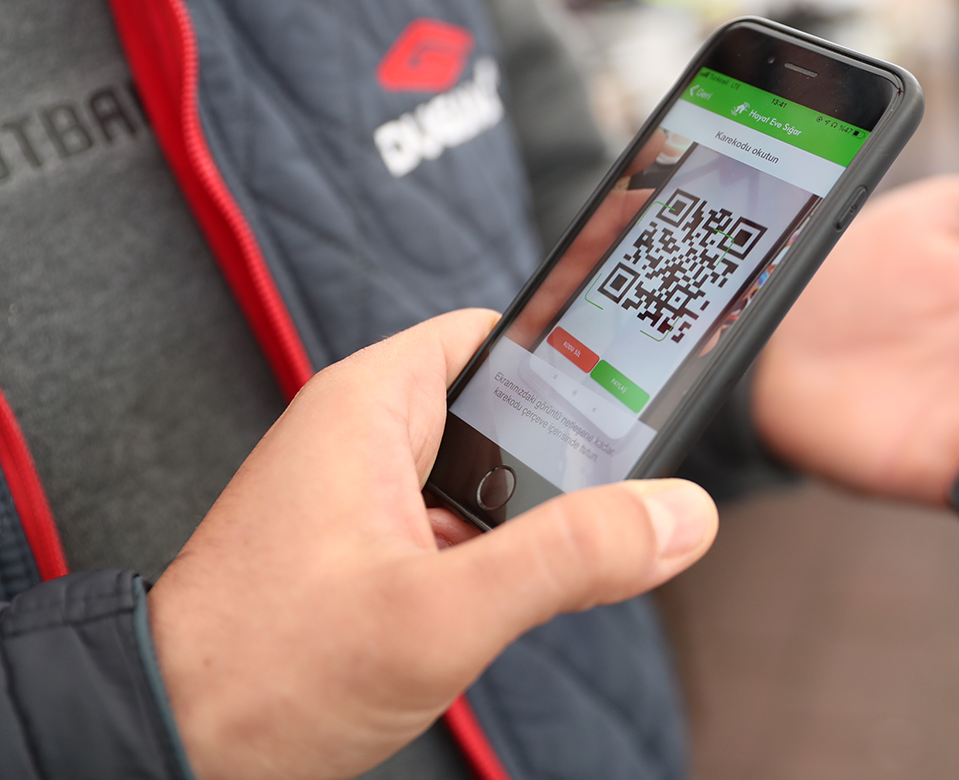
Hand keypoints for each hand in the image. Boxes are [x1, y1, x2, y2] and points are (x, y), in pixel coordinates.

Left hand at [148, 310, 716, 779]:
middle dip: (563, 461)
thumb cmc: (263, 673)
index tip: (646, 384)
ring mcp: (366, 496)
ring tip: (552, 567)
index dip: (577, 354)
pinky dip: (495, 562)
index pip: (501, 334)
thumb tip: (676, 515)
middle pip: (508, 412)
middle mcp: (367, 436)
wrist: (168, 748)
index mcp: (372, 403)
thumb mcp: (440, 614)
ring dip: (529, 523)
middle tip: (611, 506)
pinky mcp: (368, 550)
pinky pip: (459, 530)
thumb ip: (569, 559)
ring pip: (489, 481)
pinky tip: (502, 608)